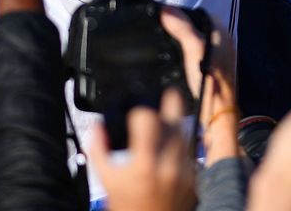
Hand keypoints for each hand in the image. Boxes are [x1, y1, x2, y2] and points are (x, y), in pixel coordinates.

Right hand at [87, 89, 196, 210]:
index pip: (148, 120)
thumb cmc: (127, 208)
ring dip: (176, 127)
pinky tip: (168, 151)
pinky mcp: (193, 181)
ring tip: (166, 122)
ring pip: (185, 137)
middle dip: (172, 104)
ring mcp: (185, 173)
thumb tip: (96, 127)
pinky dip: (179, 149)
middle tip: (170, 93)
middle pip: (176, 122)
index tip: (137, 112)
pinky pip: (189, 156)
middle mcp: (169, 166)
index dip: (141, 111)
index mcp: (145, 164)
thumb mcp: (106, 180)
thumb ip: (98, 150)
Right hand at [159, 7, 237, 157]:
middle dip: (176, 27)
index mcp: (220, 31)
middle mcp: (221, 41)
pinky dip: (181, 55)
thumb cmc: (211, 82)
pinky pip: (192, 55)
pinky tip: (171, 61)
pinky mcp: (210, 70)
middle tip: (157, 30)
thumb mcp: (194, 50)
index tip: (160, 16)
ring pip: (192, 41)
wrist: (218, 113)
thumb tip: (165, 10)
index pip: (196, 13)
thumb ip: (182, 27)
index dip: (177, 13)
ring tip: (160, 43)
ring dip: (177, 42)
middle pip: (193, 26)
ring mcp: (216, 57)